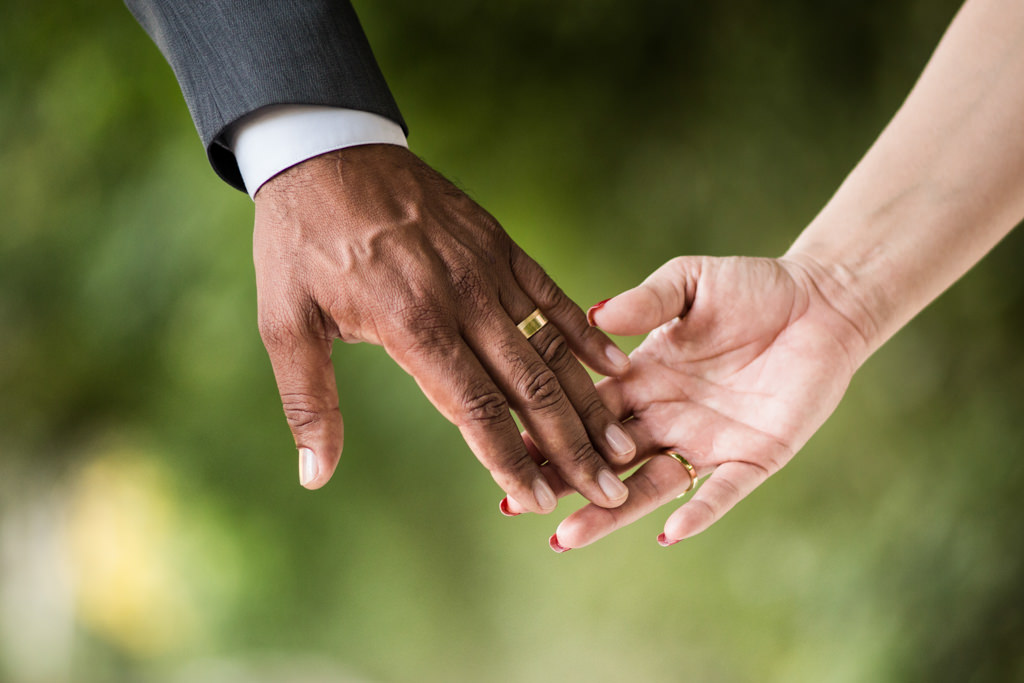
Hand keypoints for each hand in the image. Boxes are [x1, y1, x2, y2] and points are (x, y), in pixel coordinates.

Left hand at [252, 144, 634, 511]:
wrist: (326, 152)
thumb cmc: (301, 245)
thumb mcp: (286, 324)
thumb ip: (309, 403)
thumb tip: (315, 476)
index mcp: (412, 326)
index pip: (475, 410)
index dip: (510, 461)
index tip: (538, 501)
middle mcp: (462, 300)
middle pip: (528, 388)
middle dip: (571, 447)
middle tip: (606, 491)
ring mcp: (487, 269)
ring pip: (550, 348)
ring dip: (589, 400)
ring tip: (622, 445)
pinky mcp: (499, 244)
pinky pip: (553, 294)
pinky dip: (584, 331)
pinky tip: (614, 364)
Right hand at [505, 255, 872, 546]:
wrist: (821, 302)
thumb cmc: (752, 287)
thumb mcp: (689, 283)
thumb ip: (644, 300)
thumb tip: (592, 314)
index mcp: (642, 378)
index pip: (584, 408)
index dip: (547, 426)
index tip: (505, 443)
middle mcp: (665, 417)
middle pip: (604, 457)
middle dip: (564, 479)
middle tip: (518, 504)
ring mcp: (706, 441)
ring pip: (649, 486)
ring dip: (611, 512)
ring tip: (569, 535)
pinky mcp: (753, 457)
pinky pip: (722, 491)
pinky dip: (698, 510)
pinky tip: (671, 530)